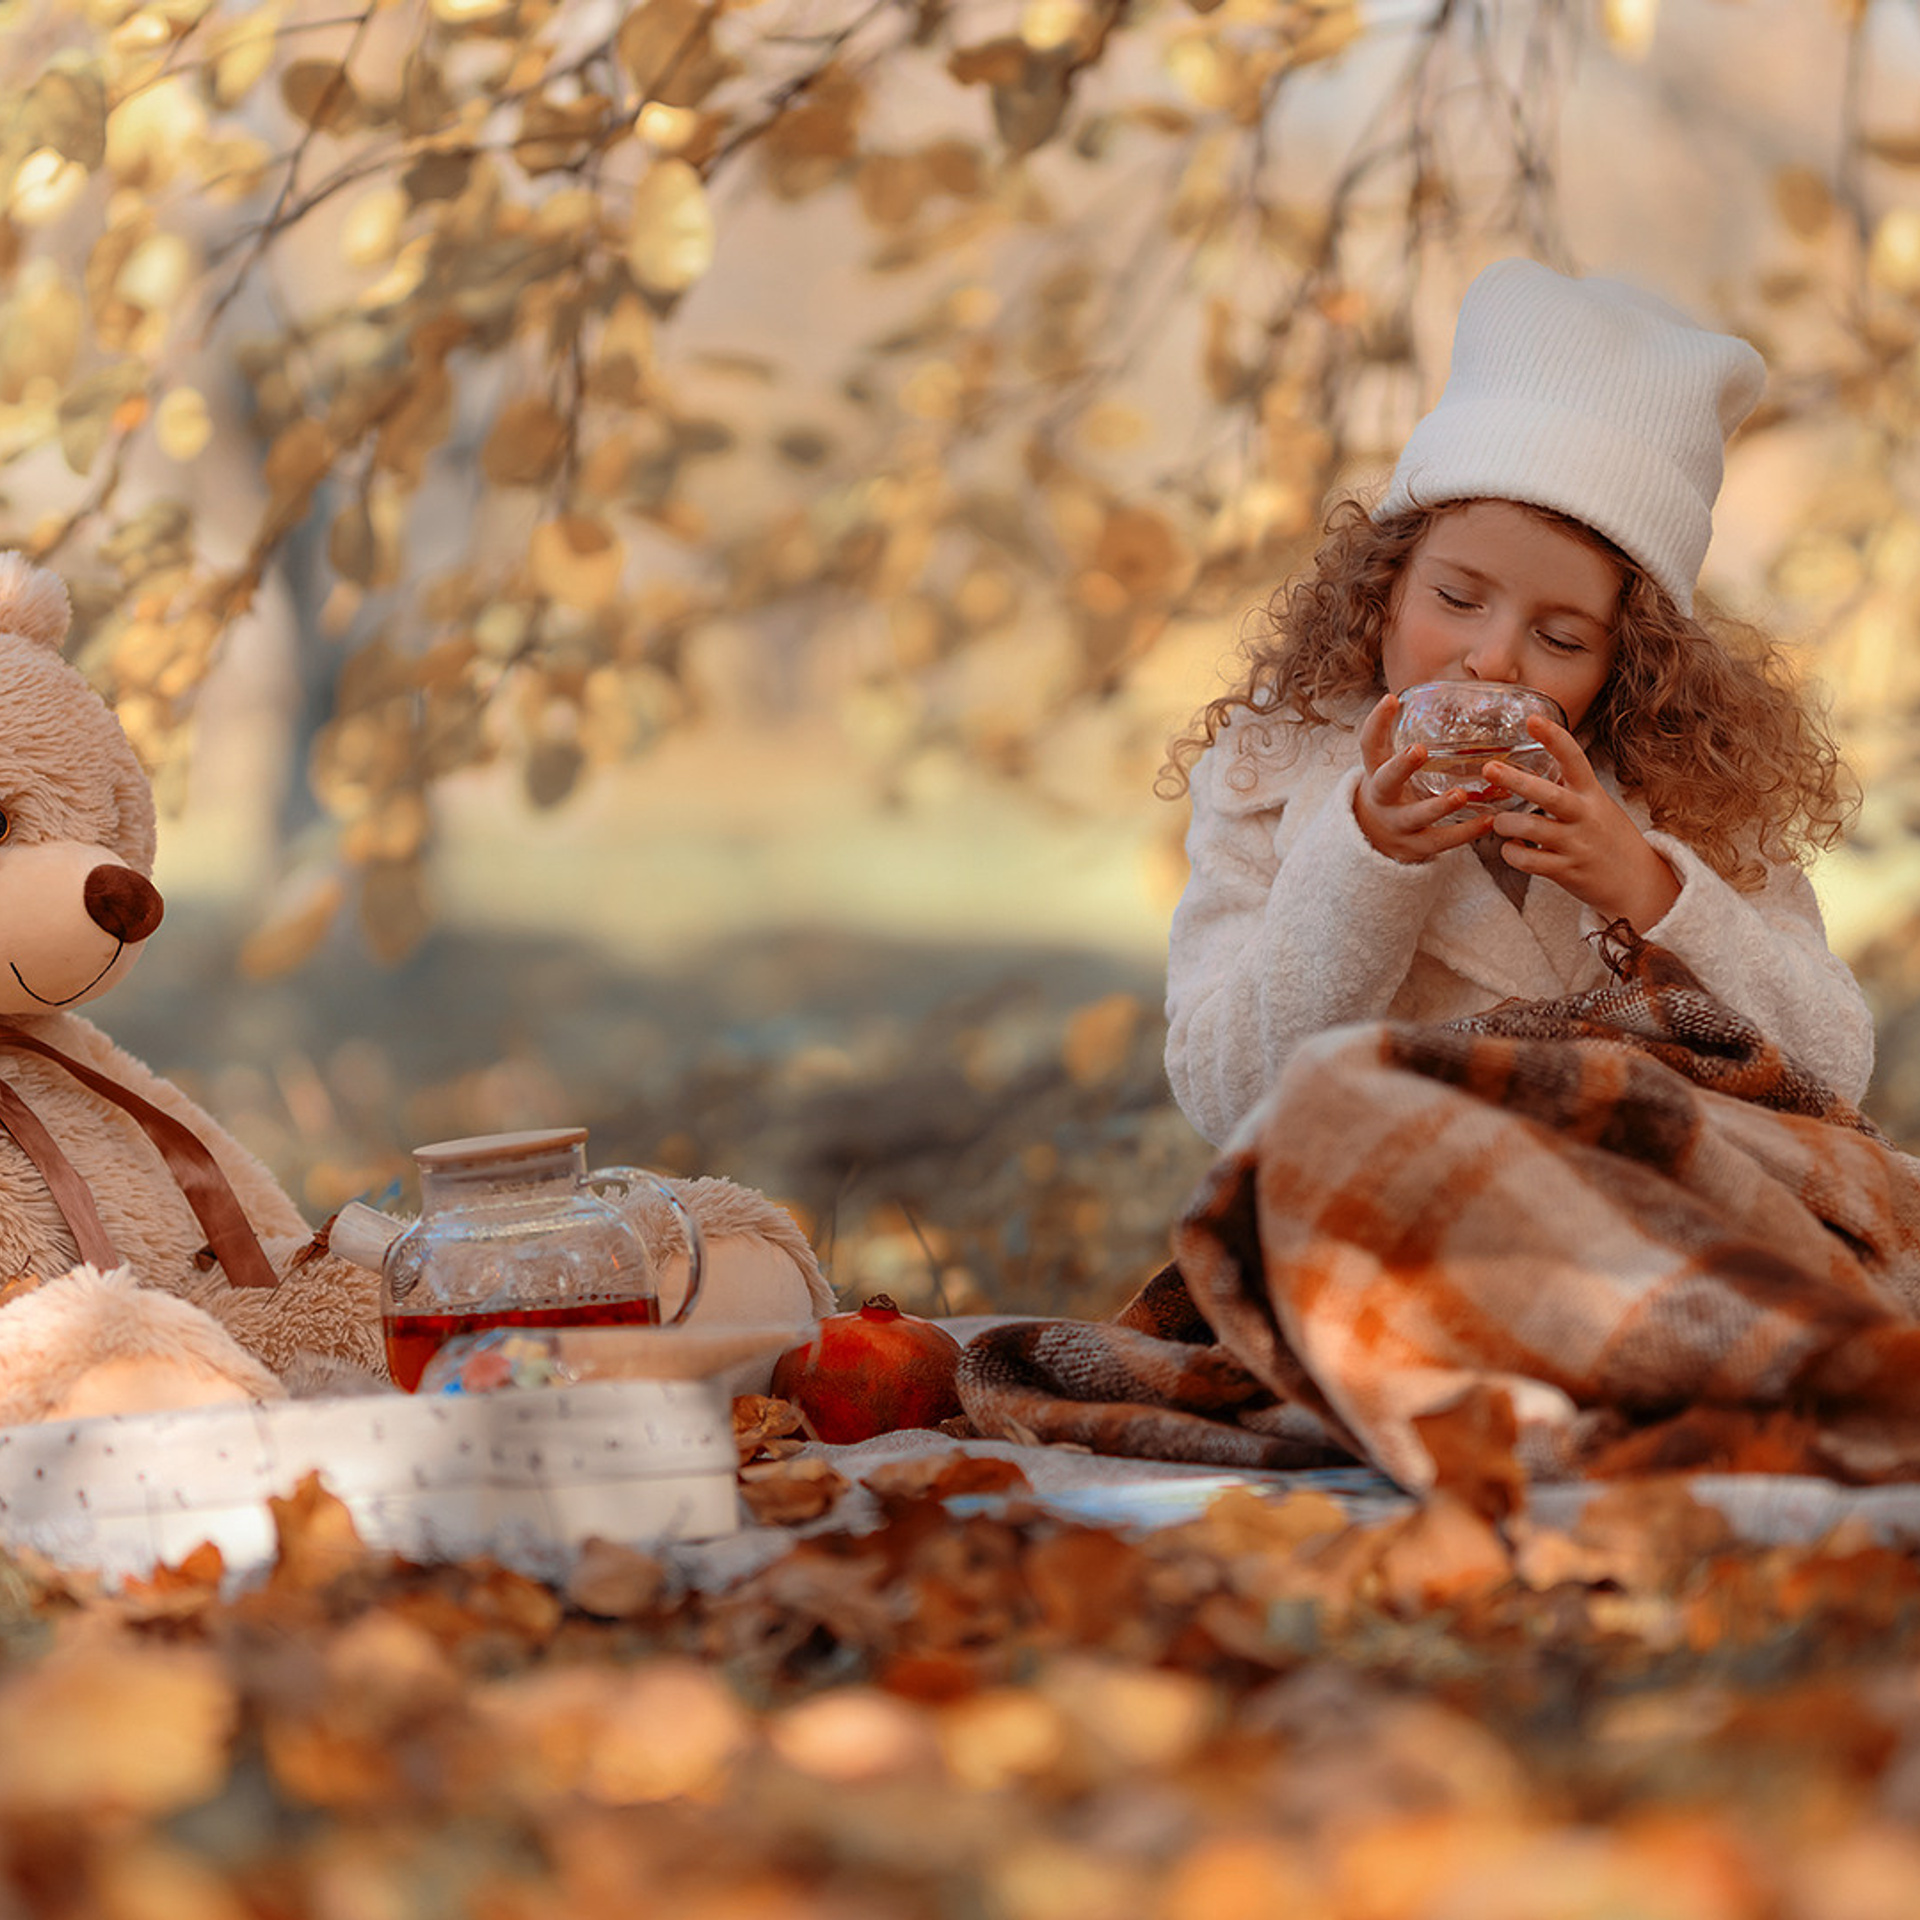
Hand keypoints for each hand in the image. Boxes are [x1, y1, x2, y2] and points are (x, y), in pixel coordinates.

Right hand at [1352, 693, 1495, 864]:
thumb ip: (1411, 737)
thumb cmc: (1395, 789)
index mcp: (1375, 771)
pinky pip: (1443, 841)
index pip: (1368, 744)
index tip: (1390, 698)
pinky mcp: (1417, 847)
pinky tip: (1490, 821)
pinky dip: (1466, 832)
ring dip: (1438, 806)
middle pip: (1387, 781)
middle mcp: (1382, 797)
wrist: (1375, 839)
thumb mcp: (1391, 764)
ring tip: (1461, 795)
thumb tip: (1452, 690)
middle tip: (1419, 750)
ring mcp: (1398, 824)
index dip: (1376, 722)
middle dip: (1402, 766)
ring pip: (1416, 816)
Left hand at [1483, 717, 1680, 928]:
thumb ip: (1571, 787)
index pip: (1575, 759)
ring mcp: (1577, 844)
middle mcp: (1585, 816)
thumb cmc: (1609, 837)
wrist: (1638, 882)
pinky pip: (1530, 861)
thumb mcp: (1598, 804)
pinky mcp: (1567, 871)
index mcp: (1592, 794)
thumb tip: (1536, 763)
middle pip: (1549, 795)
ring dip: (1507, 824)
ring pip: (1533, 829)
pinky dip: (1512, 854)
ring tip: (1499, 822)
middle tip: (1489, 768)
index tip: (1533, 719)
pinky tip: (1511, 848)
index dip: (1554, 738)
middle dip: (1517, 781)